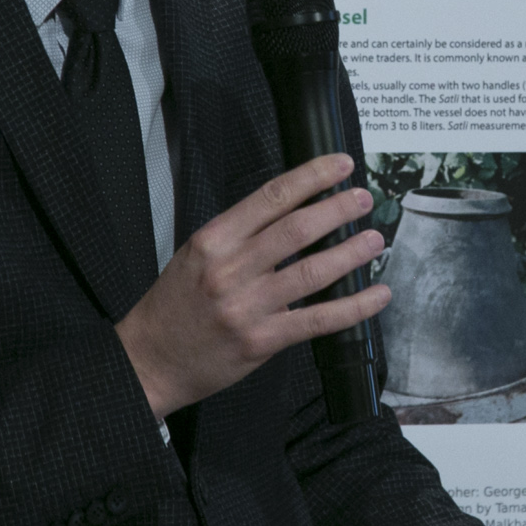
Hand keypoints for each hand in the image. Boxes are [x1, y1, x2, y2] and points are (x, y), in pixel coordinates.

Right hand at [115, 154, 390, 418]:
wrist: (149, 360)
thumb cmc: (174, 305)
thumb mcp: (196, 254)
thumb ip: (240, 234)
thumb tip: (294, 210)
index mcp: (214, 239)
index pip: (271, 197)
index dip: (312, 177)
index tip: (340, 165)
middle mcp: (230, 268)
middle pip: (297, 229)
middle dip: (338, 209)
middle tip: (364, 199)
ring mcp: (247, 306)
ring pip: (313, 271)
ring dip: (351, 253)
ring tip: (375, 241)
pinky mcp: (262, 340)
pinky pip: (318, 319)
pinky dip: (354, 307)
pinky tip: (376, 295)